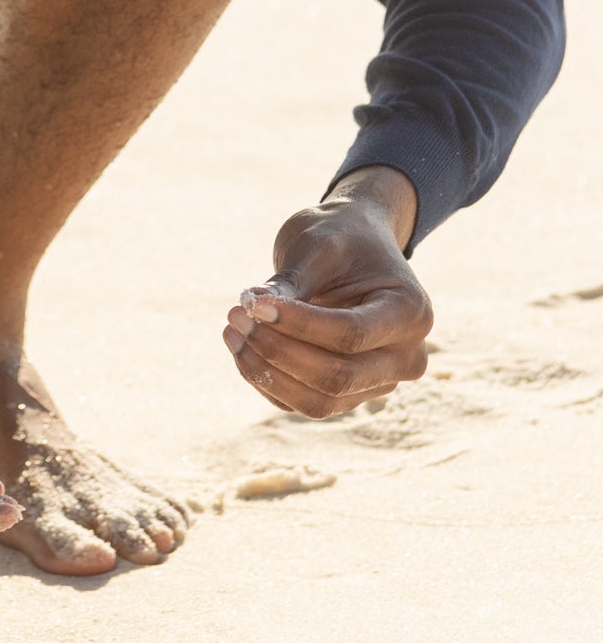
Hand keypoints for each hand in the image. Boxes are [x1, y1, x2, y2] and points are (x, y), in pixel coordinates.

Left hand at [225, 166, 431, 417]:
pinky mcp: (350, 394)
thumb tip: (252, 313)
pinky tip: (241, 345)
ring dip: (265, 371)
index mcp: (410, 312)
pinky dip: (267, 379)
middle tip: (233, 314)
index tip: (250, 301)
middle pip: (338, 378)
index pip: (350, 334)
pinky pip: (304, 403)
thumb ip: (290, 284)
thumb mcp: (316, 247)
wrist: (354, 246)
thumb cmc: (339, 239)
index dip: (295, 324)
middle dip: (277, 351)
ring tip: (232, 328)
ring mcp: (380, 382)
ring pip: (319, 402)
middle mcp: (406, 357)